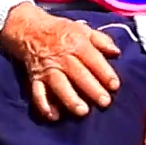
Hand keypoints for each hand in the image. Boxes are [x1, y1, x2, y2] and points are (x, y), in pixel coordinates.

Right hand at [0, 2, 121, 120]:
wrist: (28, 28)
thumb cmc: (60, 31)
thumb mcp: (82, 29)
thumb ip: (101, 40)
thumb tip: (117, 52)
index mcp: (76, 43)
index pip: (93, 59)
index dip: (104, 72)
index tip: (115, 86)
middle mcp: (62, 57)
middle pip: (78, 74)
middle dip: (92, 89)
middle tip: (105, 102)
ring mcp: (47, 68)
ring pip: (59, 84)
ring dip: (70, 98)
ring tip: (82, 111)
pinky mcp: (35, 78)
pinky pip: (38, 93)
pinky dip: (44, 105)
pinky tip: (54, 116)